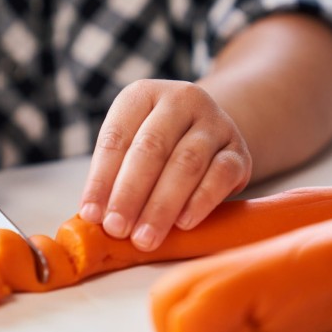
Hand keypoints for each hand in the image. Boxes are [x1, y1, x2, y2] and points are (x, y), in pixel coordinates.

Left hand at [78, 79, 251, 250]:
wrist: (209, 135)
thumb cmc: (158, 146)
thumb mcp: (132, 146)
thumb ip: (114, 175)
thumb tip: (95, 216)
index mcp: (143, 94)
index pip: (116, 137)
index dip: (101, 178)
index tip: (92, 214)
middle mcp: (182, 99)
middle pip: (152, 148)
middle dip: (130, 193)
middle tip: (117, 228)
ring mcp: (215, 122)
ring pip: (186, 164)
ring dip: (161, 206)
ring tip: (144, 237)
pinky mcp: (239, 150)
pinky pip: (220, 175)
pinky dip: (200, 202)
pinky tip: (182, 224)